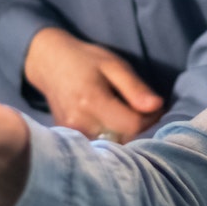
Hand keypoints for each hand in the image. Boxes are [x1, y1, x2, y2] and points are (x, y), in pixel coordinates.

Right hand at [22, 28, 164, 140]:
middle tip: (141, 109)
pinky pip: (100, 144)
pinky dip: (112, 135)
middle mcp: (80, 123)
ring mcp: (73, 133)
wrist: (49, 63)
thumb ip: (135, 88)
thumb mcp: (114, 65)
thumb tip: (157, 106)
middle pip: (124, 139)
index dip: (150, 118)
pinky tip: (110, 120)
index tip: (154, 106)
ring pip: (113, 145)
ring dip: (125, 133)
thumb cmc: (85, 61)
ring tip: (124, 113)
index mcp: (92, 101)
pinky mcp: (70, 139)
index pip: (133, 125)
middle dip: (139, 127)